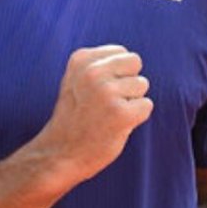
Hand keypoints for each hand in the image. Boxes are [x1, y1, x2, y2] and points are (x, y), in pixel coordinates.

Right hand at [35, 45, 152, 182]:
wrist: (60, 155)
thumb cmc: (75, 117)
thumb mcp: (77, 80)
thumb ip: (100, 64)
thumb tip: (133, 59)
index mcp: (81, 59)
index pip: (122, 53)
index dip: (116, 74)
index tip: (96, 92)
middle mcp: (92, 72)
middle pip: (135, 63)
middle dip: (128, 82)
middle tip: (107, 103)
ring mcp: (106, 92)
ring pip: (142, 85)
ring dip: (130, 102)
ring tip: (107, 116)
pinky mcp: (121, 114)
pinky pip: (146, 106)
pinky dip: (136, 118)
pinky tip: (115, 126)